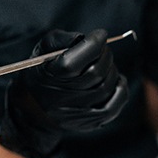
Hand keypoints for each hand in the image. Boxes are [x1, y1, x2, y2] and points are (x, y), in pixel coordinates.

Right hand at [0, 29, 128, 157]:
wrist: (37, 109)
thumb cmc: (44, 73)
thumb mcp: (42, 51)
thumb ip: (61, 39)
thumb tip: (85, 37)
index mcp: (50, 77)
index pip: (75, 61)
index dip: (93, 44)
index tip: (100, 34)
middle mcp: (64, 98)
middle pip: (96, 72)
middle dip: (104, 55)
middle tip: (103, 49)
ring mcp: (80, 113)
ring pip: (107, 86)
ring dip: (111, 70)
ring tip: (105, 64)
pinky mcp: (93, 122)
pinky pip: (116, 104)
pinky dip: (120, 88)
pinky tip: (115, 80)